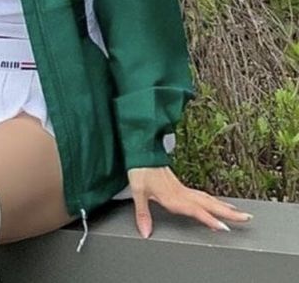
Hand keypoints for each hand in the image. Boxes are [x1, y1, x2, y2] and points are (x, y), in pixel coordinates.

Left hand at [127, 166, 252, 238]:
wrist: (140, 151)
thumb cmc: (140, 169)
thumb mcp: (137, 190)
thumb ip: (143, 213)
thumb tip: (146, 232)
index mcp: (173, 195)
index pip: (196, 209)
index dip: (210, 218)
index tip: (225, 227)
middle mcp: (181, 192)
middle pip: (209, 203)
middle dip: (228, 212)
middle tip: (246, 217)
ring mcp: (182, 188)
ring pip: (207, 198)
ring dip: (223, 206)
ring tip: (237, 212)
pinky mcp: (180, 186)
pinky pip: (201, 194)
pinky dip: (212, 200)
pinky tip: (216, 202)